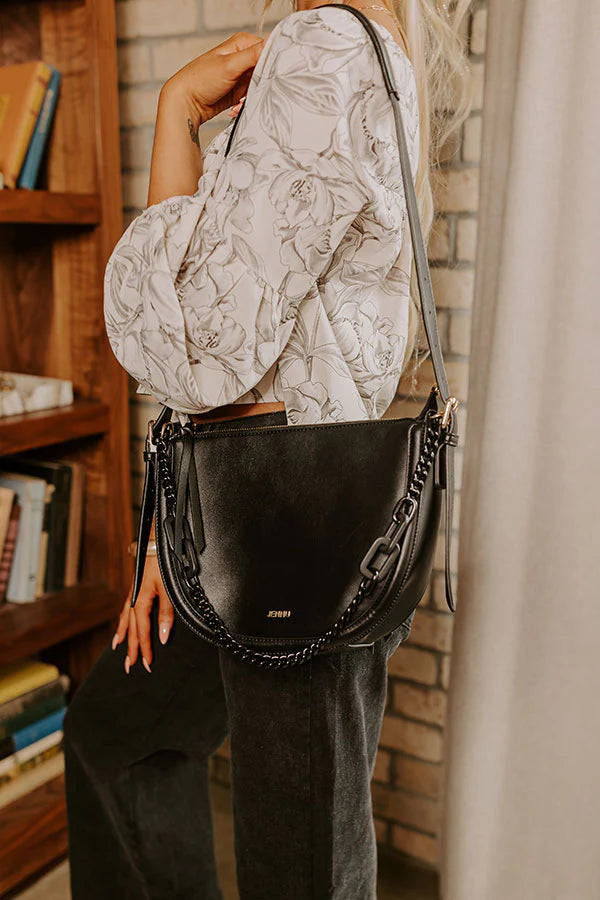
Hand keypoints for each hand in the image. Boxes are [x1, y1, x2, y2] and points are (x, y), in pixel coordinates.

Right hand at [112, 556, 173, 673]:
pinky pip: (126, 609)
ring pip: (126, 620)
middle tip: (130, 666)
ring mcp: (134, 592)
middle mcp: (135, 598)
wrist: (156, 541)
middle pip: (132, 629)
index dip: (145, 648)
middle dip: (132, 649)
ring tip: (118, 648)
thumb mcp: (168, 589)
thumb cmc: (163, 562)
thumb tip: (162, 637)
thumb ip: (166, 613)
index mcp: (142, 601)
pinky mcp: (136, 587)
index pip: (143, 631)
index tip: (147, 664)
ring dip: (124, 636)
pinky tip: (123, 624)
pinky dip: (123, 620)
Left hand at [160, 31, 265, 127]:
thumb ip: (252, 55)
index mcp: (241, 44)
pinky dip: (245, 105)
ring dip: (252, 98)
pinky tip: (235, 108)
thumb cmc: (200, 80)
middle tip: (250, 94)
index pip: (268, 50)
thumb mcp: (230, 65)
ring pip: (260, 86)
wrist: (186, 102)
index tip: (269, 78)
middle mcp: (242, 57)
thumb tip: (272, 41)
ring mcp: (241, 75)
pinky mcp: (238, 90)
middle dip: (261, 85)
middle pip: (266, 71)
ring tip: (239, 103)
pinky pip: (251, 97)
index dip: (272, 64)